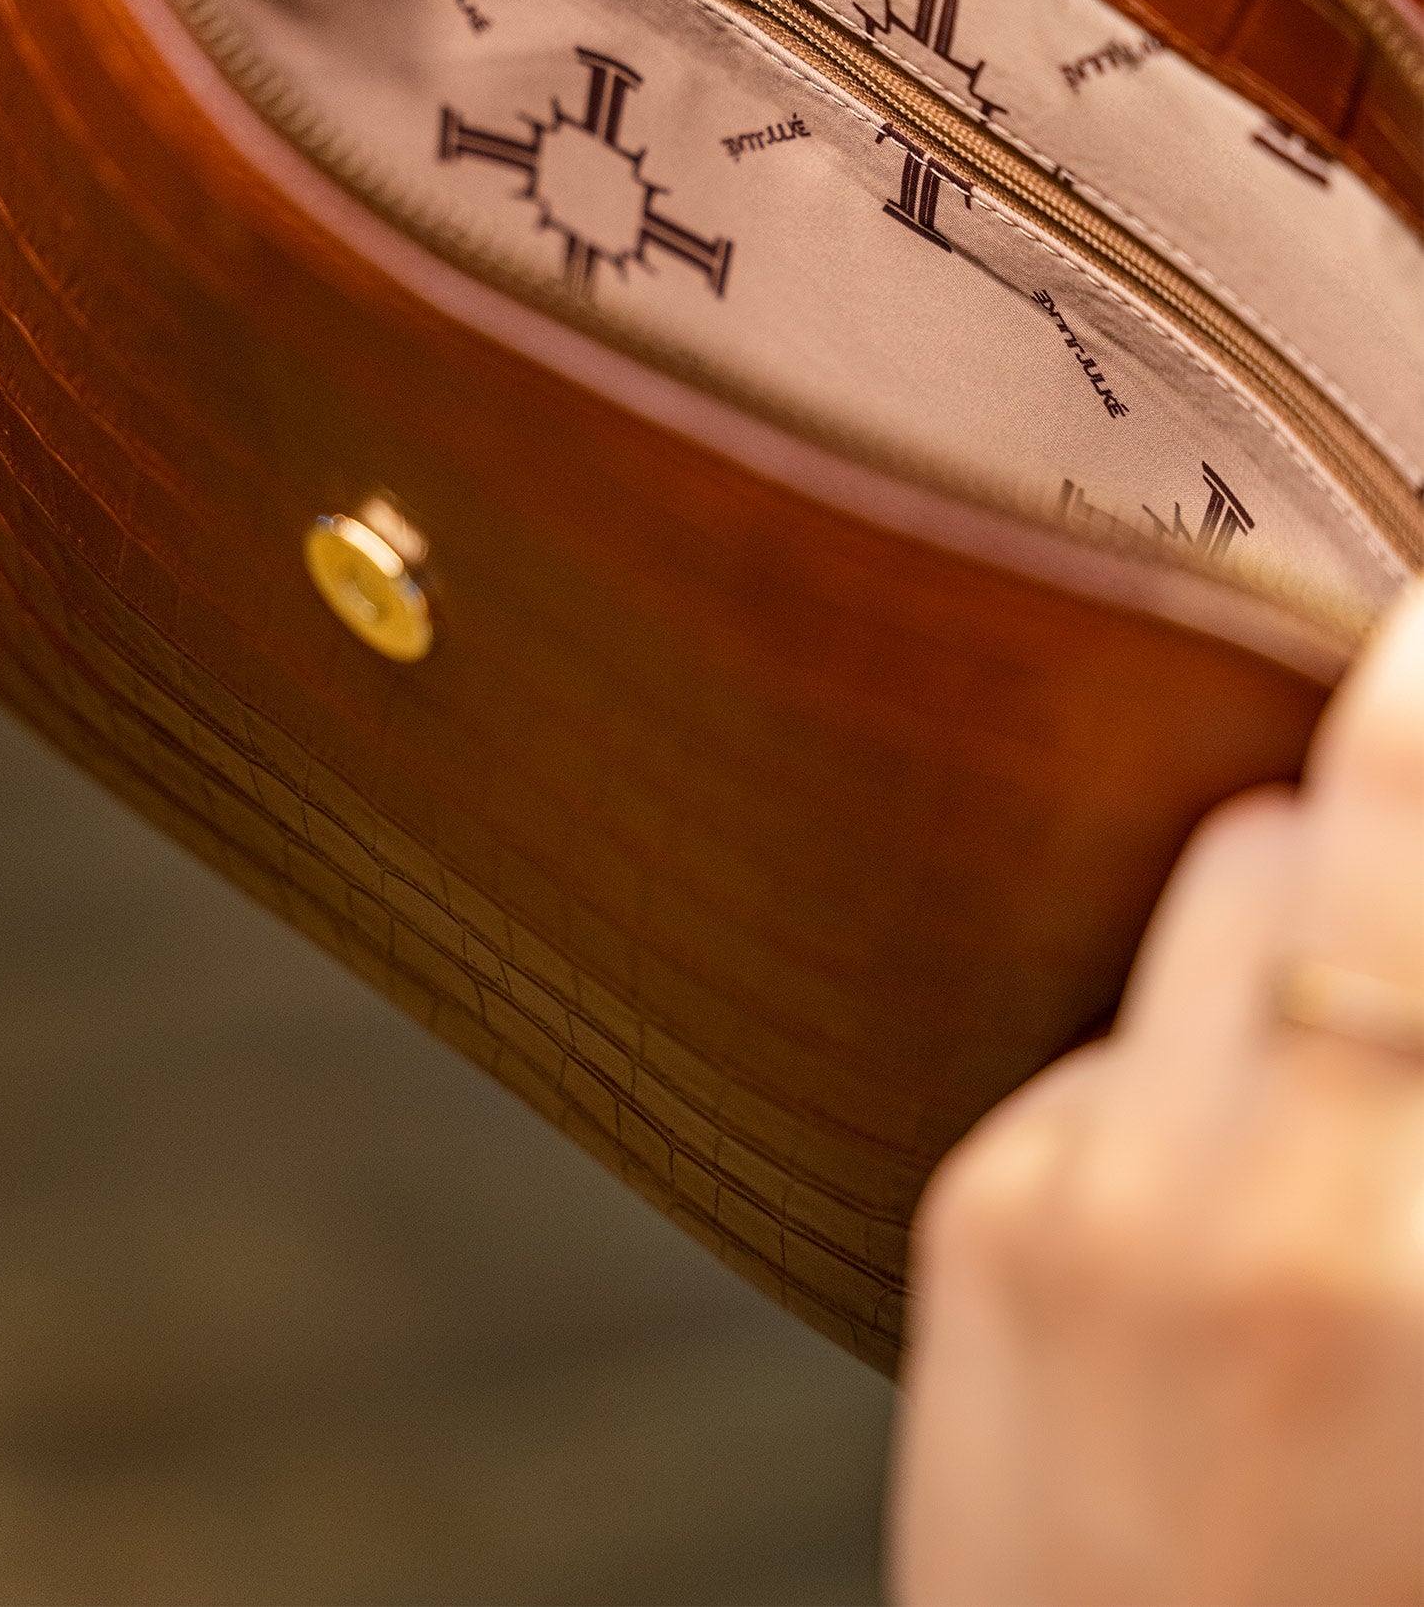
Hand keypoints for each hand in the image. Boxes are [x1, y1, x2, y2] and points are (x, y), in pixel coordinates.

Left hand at [892, 582, 1423, 1606]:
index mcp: (1422, 1242)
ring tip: (1312, 1125)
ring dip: (1272, 941)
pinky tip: (1195, 1229)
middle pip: (1309, 832)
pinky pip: (1112, 1033)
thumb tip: (1390, 967)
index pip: (1414, 843)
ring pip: (1205, 892)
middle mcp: (1259, 1198)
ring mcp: (1096, 1190)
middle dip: (1381, 858)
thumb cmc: (1381, 1568)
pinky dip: (1172, 1073)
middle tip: (1397, 977)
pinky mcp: (984, 1212)